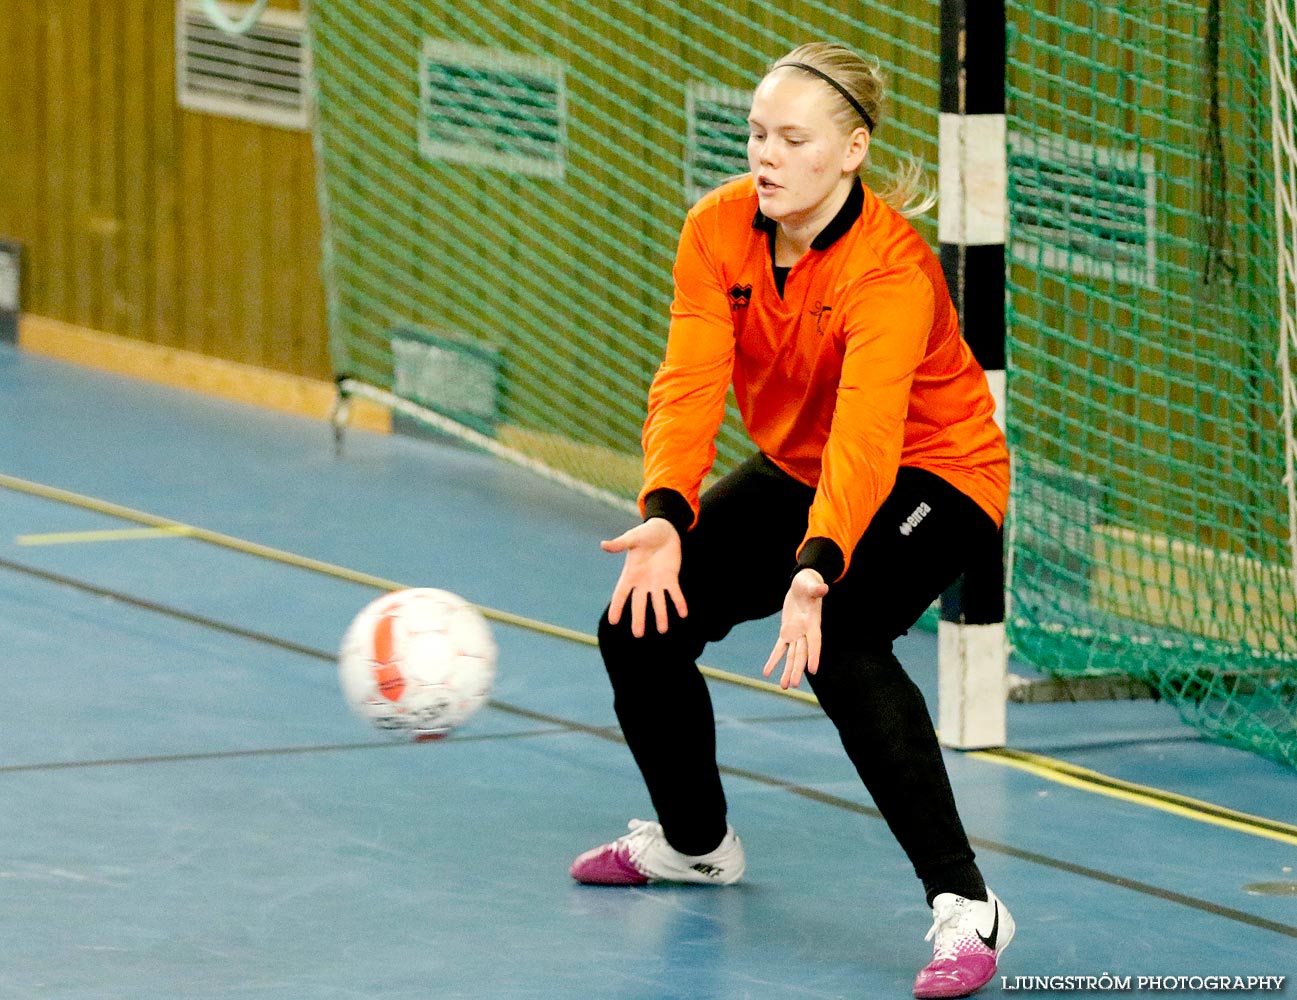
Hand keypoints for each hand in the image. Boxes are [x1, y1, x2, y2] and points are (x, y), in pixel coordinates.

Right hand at [601, 518, 687, 636]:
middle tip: (638, 635)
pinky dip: (679, 602)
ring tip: (663, 630)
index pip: (621, 594)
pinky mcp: (671, 578)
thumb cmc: (646, 533)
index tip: (613, 622)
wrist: (665, 529)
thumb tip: (603, 545)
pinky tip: (684, 613)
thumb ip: (620, 544)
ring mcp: (658, 582)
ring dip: (661, 616)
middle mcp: (643, 582)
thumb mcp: (633, 537)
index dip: (617, 607)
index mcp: (630, 574)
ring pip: (658, 602)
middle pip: (639, 604)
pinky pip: (675, 593)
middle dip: (639, 619)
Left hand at [762, 568, 828, 689]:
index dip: (814, 656)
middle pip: (801, 654)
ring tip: (784, 686)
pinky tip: (767, 673)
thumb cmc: (808, 584)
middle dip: (797, 669)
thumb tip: (824, 588)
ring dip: (788, 670)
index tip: (813, 670)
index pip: (815, 642)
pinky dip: (774, 660)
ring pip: (792, 656)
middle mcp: (805, 632)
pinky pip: (779, 648)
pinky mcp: (786, 632)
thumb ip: (817, 589)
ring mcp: (796, 634)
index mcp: (813, 623)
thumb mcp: (811, 585)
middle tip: (794, 685)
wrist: (803, 585)